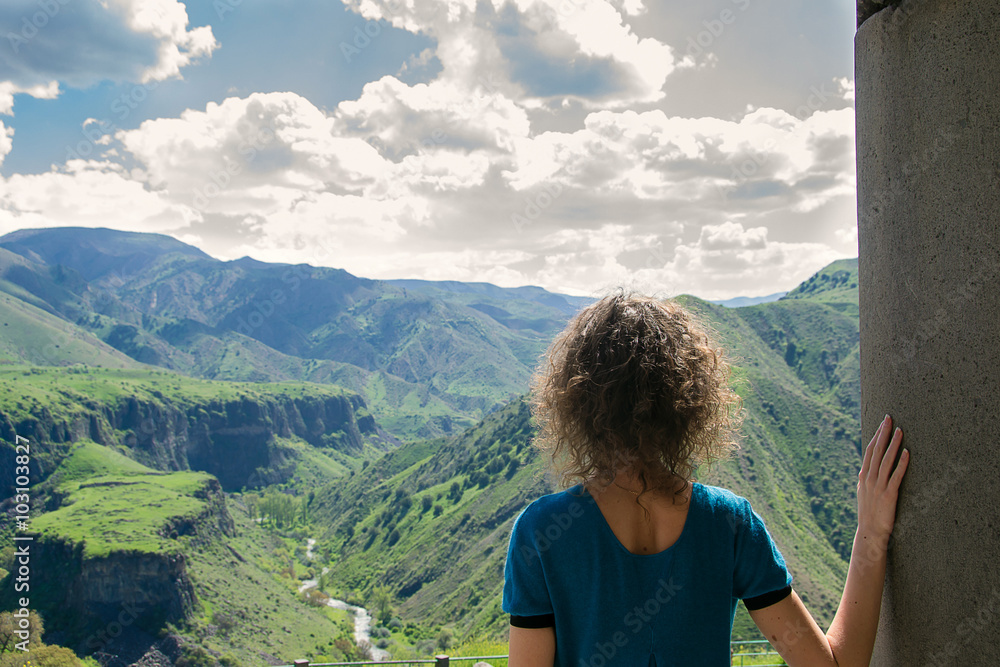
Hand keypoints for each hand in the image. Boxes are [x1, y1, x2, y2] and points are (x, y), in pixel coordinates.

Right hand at [857, 414, 908, 538]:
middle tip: (890, 418)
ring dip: (893, 444)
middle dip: (883, 434)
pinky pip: (896, 476)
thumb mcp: (863, 494)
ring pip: (886, 460)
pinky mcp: (888, 495)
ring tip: (900, 431)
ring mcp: (878, 486)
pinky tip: (907, 453)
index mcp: (863, 476)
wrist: (869, 532)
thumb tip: (865, 469)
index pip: (869, 451)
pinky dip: (901, 464)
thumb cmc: (869, 514)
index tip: (882, 423)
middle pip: (877, 451)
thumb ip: (866, 480)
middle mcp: (869, 478)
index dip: (876, 436)